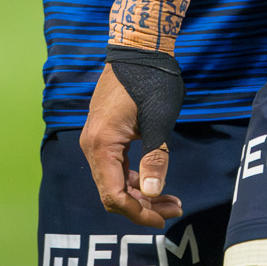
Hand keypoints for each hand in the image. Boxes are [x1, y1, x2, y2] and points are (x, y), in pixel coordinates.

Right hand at [78, 63, 182, 226]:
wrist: (138, 47)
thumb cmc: (152, 81)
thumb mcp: (159, 121)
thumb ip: (155, 158)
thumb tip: (153, 192)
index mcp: (102, 144)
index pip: (113, 195)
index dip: (137, 213)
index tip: (163, 218)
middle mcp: (92, 145)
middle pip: (112, 192)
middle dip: (143, 206)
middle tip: (175, 209)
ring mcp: (95, 139)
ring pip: (114, 181)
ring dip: (140, 194)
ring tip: (171, 200)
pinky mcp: (104, 133)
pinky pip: (114, 166)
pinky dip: (134, 178)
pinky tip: (155, 181)